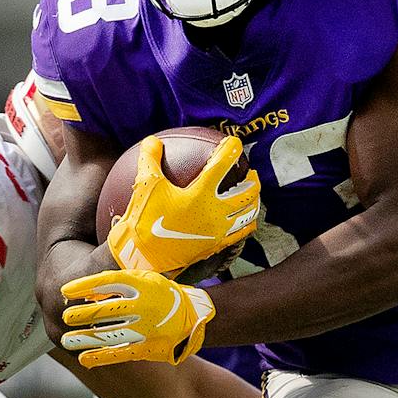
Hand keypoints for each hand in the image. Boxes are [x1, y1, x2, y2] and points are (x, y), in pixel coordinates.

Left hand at [60, 269, 212, 366]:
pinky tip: (83, 357)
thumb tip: (98, 255)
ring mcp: (148, 329)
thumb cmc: (163, 293)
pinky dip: (101, 356)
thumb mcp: (148, 274)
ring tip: (66, 339)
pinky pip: (121, 353)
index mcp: (144, 283)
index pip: (109, 282)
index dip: (85, 286)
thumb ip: (123, 269)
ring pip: (110, 334)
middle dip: (82, 314)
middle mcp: (146, 306)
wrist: (194, 317)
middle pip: (106, 310)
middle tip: (65, 316)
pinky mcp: (149, 348)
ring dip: (86, 338)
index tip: (66, 290)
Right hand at [108, 134, 260, 277]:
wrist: (143, 257)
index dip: (231, 149)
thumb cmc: (143, 219)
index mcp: (200, 194)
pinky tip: (246, 221)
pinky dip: (246, 224)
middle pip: (247, 193)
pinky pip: (240, 234)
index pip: (222, 165)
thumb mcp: (144, 185)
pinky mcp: (216, 246)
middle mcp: (215, 213)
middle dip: (253, 180)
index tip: (235, 143)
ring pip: (248, 214)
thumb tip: (152, 140)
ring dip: (254, 202)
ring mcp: (219, 231)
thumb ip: (150, 159)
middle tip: (252, 173)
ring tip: (252, 196)